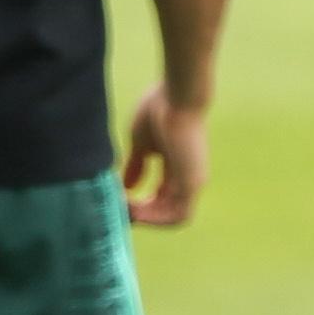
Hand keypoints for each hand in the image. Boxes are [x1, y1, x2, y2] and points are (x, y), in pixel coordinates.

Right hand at [120, 85, 207, 226]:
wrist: (176, 95)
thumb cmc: (160, 110)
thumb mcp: (142, 144)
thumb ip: (137, 165)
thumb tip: (127, 186)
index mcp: (177, 167)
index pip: (161, 197)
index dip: (142, 204)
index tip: (121, 199)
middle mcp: (188, 178)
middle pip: (167, 210)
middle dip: (142, 214)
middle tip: (120, 209)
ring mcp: (193, 181)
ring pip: (174, 217)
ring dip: (148, 219)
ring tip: (126, 210)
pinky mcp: (192, 183)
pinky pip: (178, 215)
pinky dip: (156, 217)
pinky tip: (135, 210)